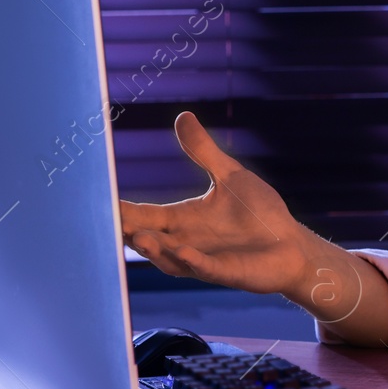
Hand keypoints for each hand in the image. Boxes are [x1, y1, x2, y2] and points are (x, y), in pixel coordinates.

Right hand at [119, 111, 307, 293]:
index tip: (94, 199)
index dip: (120, 208)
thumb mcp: (230, 175)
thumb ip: (203, 151)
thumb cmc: (260, 214)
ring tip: (136, 236)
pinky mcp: (227, 272)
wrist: (293, 244)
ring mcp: (204, 260)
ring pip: (169, 259)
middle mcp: (185, 243)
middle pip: (146, 238)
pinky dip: (192, 261)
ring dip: (153, 249)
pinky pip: (205, 268)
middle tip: (106, 220)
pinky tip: (182, 251)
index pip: (142, 214)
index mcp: (182, 220)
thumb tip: (183, 116)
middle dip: (127, 230)